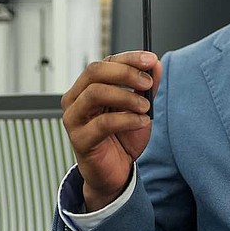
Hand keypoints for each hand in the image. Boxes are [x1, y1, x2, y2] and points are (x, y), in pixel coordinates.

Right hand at [61, 51, 161, 210]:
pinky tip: (141, 122)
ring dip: (126, 97)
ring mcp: (74, 119)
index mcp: (88, 86)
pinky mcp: (79, 139)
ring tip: (146, 107)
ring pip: (95, 93)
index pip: (105, 62)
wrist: (116, 172)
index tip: (150, 60)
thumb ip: (146, 86)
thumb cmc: (123, 137)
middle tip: (147, 82)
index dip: (129, 58)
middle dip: (125, 73)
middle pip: (95, 72)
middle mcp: (76, 98)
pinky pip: (103, 123)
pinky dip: (127, 119)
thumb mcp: (140, 107)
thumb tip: (155, 64)